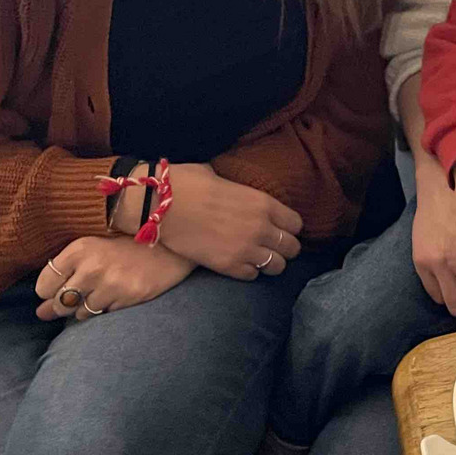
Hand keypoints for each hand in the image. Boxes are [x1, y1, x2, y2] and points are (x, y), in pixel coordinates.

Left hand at [35, 234, 195, 321]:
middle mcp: (92, 267)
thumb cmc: (126, 242)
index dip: (49, 290)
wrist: (170, 241)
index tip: (60, 286)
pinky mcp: (130, 297)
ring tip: (102, 289)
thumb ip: (65, 274)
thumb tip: (41, 312)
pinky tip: (117, 292)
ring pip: (81, 313)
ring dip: (87, 307)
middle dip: (64, 304)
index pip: (44, 285)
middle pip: (60, 303)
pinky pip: (104, 314)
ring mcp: (112, 284)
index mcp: (79, 249)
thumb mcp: (93, 246)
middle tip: (80, 293)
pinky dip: (107, 308)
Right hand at [153, 163, 300, 279]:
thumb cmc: (187, 183)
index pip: (296, 224)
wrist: (158, 204)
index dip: (289, 227)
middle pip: (292, 248)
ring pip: (277, 266)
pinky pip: (251, 276)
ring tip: (258, 257)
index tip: (280, 228)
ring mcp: (245, 249)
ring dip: (270, 262)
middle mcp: (261, 228)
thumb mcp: (224, 178)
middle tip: (271, 246)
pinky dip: (248, 271)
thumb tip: (240, 194)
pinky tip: (238, 262)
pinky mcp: (227, 266)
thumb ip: (242, 193)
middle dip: (284, 247)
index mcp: (264, 203)